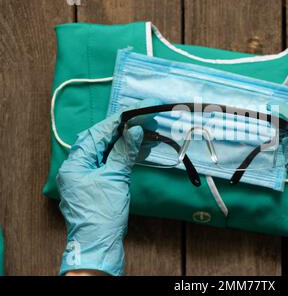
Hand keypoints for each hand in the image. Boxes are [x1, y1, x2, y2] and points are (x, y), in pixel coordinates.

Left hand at [57, 98, 159, 275]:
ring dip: (125, 142)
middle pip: (100, 141)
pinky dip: (124, 156)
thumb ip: (124, 152)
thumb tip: (135, 130)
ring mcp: (87, 176)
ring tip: (145, 132)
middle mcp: (77, 167)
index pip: (96, 134)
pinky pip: (110, 163)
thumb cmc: (102, 214)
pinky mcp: (97, 184)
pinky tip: (138, 148)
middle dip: (121, 129)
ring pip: (107, 152)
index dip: (116, 122)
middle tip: (141, 119)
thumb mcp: (115, 179)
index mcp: (75, 163)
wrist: (99, 245)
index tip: (133, 111)